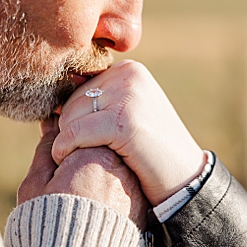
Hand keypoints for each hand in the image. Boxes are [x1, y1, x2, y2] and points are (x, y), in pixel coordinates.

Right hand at [19, 117, 147, 228]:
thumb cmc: (45, 227)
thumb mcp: (34, 186)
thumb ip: (45, 149)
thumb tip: (52, 122)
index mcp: (92, 153)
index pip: (84, 130)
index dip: (67, 145)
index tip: (57, 163)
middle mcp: (119, 166)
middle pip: (103, 147)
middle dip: (86, 158)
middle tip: (69, 184)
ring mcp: (133, 186)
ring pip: (116, 168)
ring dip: (101, 174)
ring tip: (81, 199)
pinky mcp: (140, 206)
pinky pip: (126, 188)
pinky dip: (113, 192)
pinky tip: (97, 209)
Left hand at [52, 60, 207, 206]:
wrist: (184, 177)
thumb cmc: (152, 149)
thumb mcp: (129, 113)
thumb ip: (101, 99)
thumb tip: (62, 87)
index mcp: (130, 69)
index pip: (79, 89)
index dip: (76, 119)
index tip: (89, 142)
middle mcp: (129, 75)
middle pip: (71, 102)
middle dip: (71, 131)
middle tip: (88, 154)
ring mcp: (128, 96)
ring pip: (68, 117)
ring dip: (67, 143)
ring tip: (86, 158)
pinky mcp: (123, 120)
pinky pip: (74, 134)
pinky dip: (65, 150)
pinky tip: (69, 162)